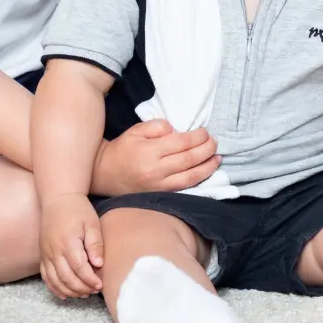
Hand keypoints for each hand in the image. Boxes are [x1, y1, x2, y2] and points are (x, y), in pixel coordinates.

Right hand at [39, 194, 104, 299]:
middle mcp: (54, 250)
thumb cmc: (77, 209)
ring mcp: (46, 254)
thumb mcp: (92, 223)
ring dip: (69, 291)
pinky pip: (46, 277)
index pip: (80, 268)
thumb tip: (99, 265)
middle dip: (82, 288)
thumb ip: (95, 244)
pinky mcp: (42, 255)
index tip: (100, 285)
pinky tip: (65, 294)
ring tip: (83, 293)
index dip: (90, 280)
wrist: (58, 198)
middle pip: (67, 278)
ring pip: (55, 280)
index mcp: (68, 242)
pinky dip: (54, 288)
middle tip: (94, 291)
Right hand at [90, 119, 220, 195]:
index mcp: (149, 151)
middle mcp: (156, 170)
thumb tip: (177, 131)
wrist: (105, 174)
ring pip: (191, 176)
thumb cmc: (122, 150)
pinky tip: (206, 172)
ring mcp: (159, 185)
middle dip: (206, 149)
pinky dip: (199, 179)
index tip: (205, 132)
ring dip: (208, 166)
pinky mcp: (161, 195)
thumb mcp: (136, 131)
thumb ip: (157, 126)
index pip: (180, 142)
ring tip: (217, 157)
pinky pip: (185, 187)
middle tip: (215, 142)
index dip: (197, 137)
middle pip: (189, 159)